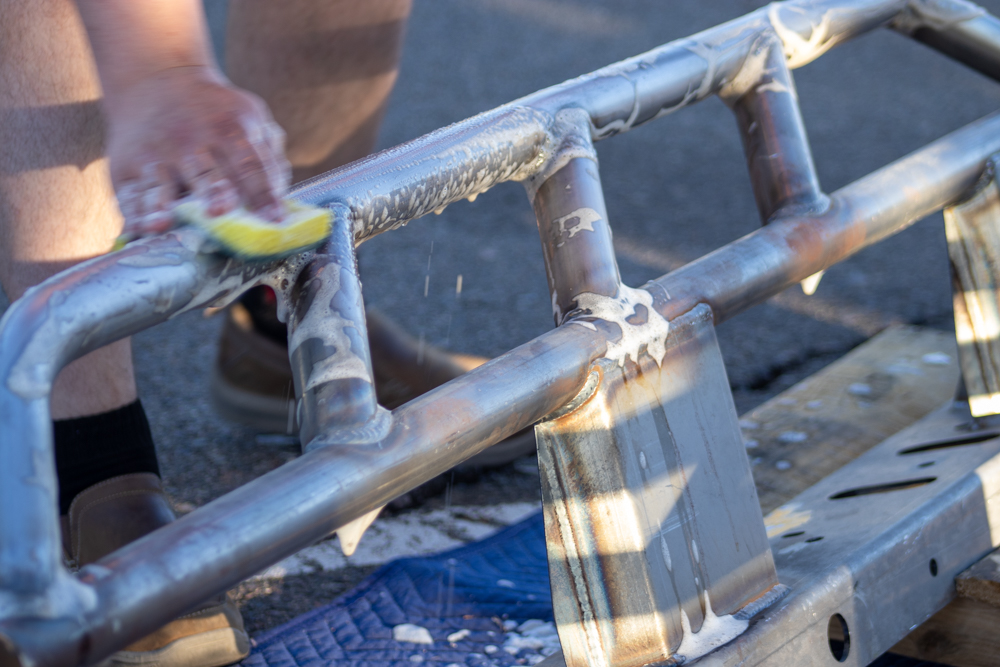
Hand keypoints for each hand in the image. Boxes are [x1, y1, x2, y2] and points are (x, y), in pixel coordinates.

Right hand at [106, 66, 290, 235]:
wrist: (158, 80)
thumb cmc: (217, 115)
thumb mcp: (250, 118)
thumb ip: (268, 158)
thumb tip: (280, 200)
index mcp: (229, 129)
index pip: (250, 165)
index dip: (263, 193)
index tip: (275, 221)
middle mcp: (190, 141)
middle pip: (206, 174)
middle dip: (213, 193)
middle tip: (220, 213)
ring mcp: (156, 155)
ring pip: (161, 186)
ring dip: (162, 206)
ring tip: (163, 224)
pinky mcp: (126, 168)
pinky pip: (130, 196)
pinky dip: (133, 215)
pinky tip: (138, 232)